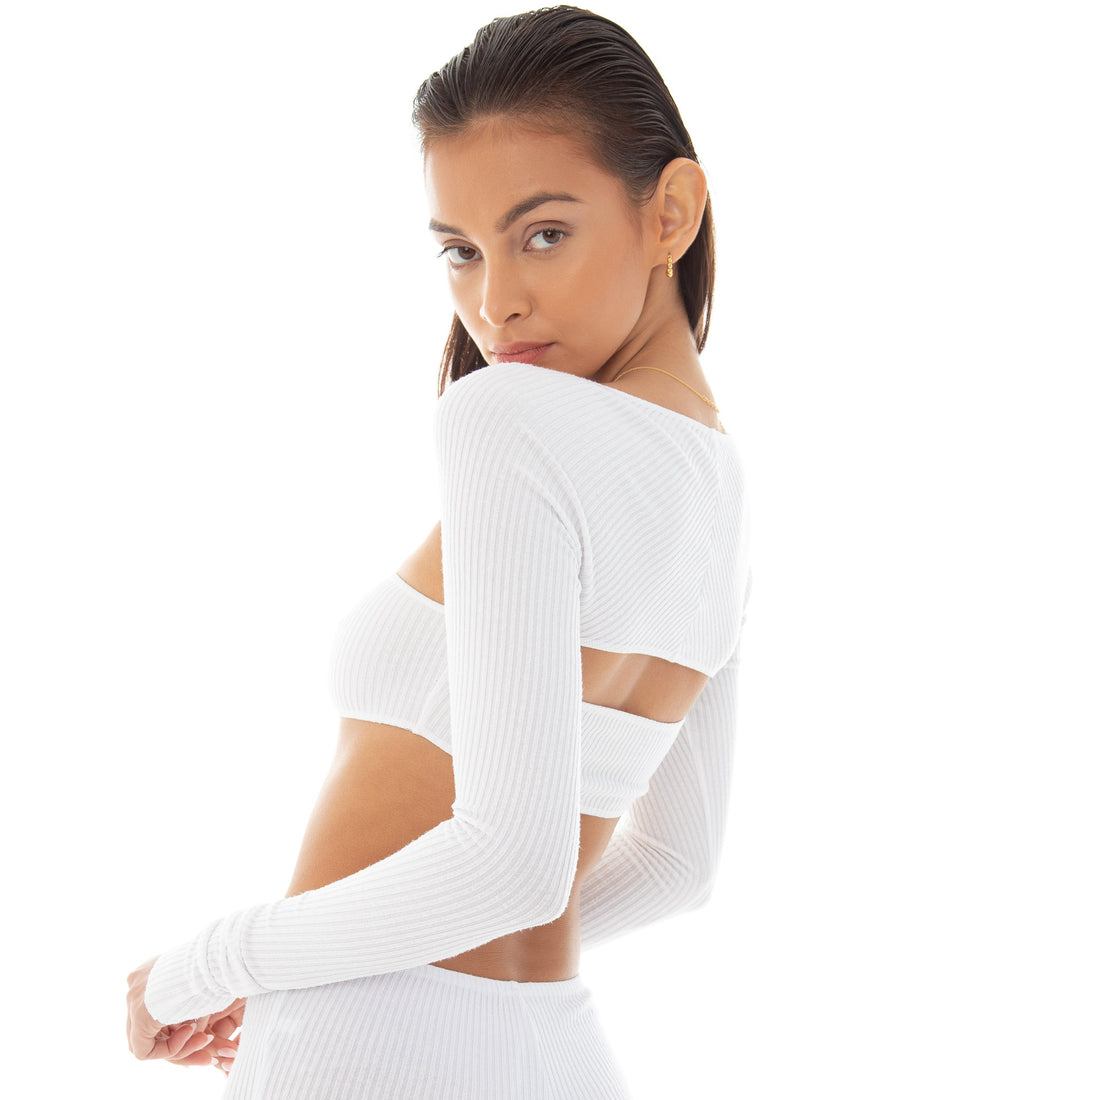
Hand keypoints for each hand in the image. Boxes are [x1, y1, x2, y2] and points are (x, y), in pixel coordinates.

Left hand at [126, 957, 245, 1073]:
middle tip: (208, 1049)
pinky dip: (170, 1049)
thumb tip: (197, 1031)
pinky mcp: (138, 1014)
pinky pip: (145, 1050)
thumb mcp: (201, 986)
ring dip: (180, 1047)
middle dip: (182, 1044)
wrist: (211, 959)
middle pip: (152, 1029)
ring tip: (205, 1040)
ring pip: (148, 1042)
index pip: (158, 1014)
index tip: (206, 1036)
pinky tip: (192, 1032)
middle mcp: (138, 985)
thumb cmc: (216, 968)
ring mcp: (134, 999)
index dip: (181, 1031)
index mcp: (152, 973)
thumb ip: (190, 1006)